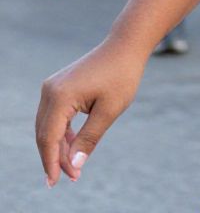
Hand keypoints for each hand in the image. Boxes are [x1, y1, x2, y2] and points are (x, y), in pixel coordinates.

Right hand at [36, 39, 144, 186]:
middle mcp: (50, 90)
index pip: (49, 138)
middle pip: (45, 134)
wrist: (125, 45)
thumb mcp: (110, 110)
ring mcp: (52, 87)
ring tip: (73, 165)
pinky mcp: (58, 86)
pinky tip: (72, 145)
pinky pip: (54, 115)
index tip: (57, 182)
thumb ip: (89, 138)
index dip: (52, 162)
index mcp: (60, 96)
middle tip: (72, 177)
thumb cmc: (122, 75)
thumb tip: (75, 164)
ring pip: (48, 126)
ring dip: (58, 146)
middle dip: (56, 157)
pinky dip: (62, 132)